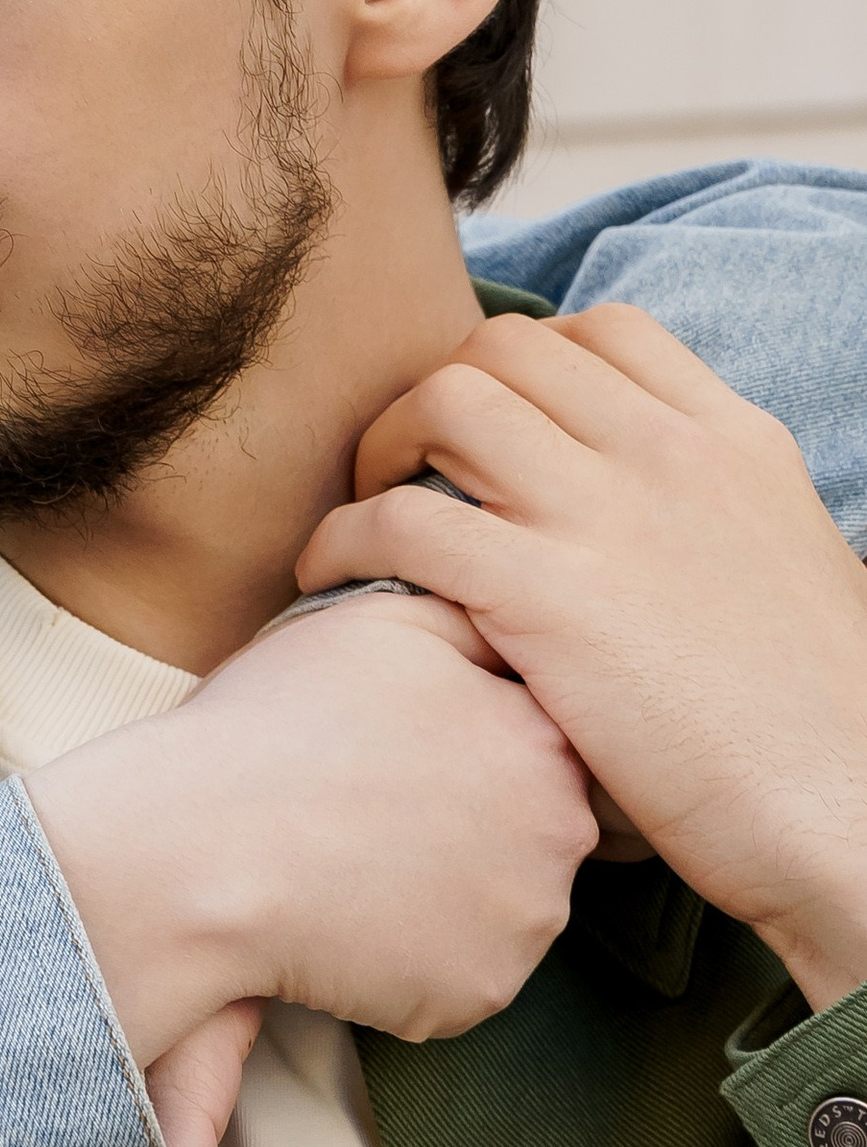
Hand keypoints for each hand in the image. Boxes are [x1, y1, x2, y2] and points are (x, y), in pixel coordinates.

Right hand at [26, 586, 595, 1060]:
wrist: (201, 850)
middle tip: (369, 812)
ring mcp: (526, 922)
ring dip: (443, 895)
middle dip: (466, 825)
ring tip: (352, 867)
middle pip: (528, 830)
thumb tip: (505, 622)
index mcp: (540, 737)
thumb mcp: (377, 620)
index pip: (532, 744)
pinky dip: (414, 962)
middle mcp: (560, 833)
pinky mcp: (480, 993)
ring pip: (498, 906)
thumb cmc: (275, 725)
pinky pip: (459, 976)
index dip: (462, 746)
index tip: (397, 754)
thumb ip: (469, 617)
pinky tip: (348, 924)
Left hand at [302, 303, 866, 1012]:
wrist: (846, 815)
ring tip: (370, 511)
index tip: (490, 424)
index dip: (523, 364)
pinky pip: (400, 521)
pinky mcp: (544, 599)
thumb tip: (650, 525)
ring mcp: (605, 519)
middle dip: (436, 392)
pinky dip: (344, 538)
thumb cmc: (819, 725)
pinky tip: (331, 578)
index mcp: (733, 443)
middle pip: (505, 350)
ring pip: (446, 400)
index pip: (604, 331)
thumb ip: (713, 515)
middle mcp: (668, 456)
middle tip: (410, 467)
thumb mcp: (787, 567)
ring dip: (385, 446)